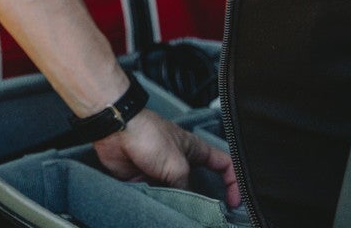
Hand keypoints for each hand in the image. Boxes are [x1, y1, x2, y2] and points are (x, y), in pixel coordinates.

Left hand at [93, 109, 240, 208]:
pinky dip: (160, 206)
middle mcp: (181, 162)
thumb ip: (186, 187)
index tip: (235, 201)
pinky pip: (157, 198)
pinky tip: (163, 213)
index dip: (233, 182)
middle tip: (208, 216)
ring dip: (179, 206)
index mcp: (195, 150)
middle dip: (204, 201)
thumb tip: (191, 205)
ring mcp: (163, 172)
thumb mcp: (176, 165)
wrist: (116, 132)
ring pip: (178, 195)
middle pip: (200, 185)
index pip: (223, 165)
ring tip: (184, 217)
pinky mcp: (145, 181)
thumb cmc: (147, 134)